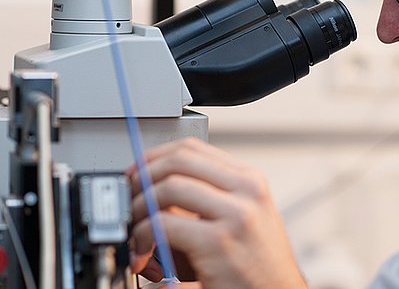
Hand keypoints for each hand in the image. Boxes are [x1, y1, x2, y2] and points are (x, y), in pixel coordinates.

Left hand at [127, 138, 306, 288]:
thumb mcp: (239, 219)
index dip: (155, 156)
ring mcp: (235, 214)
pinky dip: (141, 237)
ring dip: (138, 208)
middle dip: (142, 176)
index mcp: (250, 181)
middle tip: (129, 198)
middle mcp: (247, 191)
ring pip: (167, 187)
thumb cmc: (255, 265)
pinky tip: (143, 255)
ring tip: (135, 232)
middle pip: (178, 160)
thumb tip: (153, 187)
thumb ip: (205, 198)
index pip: (193, 148)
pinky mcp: (218, 242)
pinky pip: (162, 224)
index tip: (136, 172)